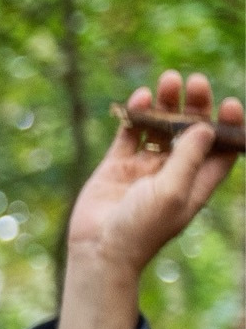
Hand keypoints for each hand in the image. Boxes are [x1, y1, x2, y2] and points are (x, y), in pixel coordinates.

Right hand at [57, 68, 243, 328]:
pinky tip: (140, 97)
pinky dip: (135, 115)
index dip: (228, 125)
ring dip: (166, 104)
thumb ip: (189, 157)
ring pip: (161, 128)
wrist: (99, 249)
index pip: (221, 148)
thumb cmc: (142, 227)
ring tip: (168, 79)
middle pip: (192, 132)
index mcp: (197, 183)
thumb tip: (205, 125)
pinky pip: (130, 134)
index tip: (227, 103)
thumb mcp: (173, 191)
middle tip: (194, 81)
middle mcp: (174, 172)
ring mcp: (145, 168)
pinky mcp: (117, 165)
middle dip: (196, 106)